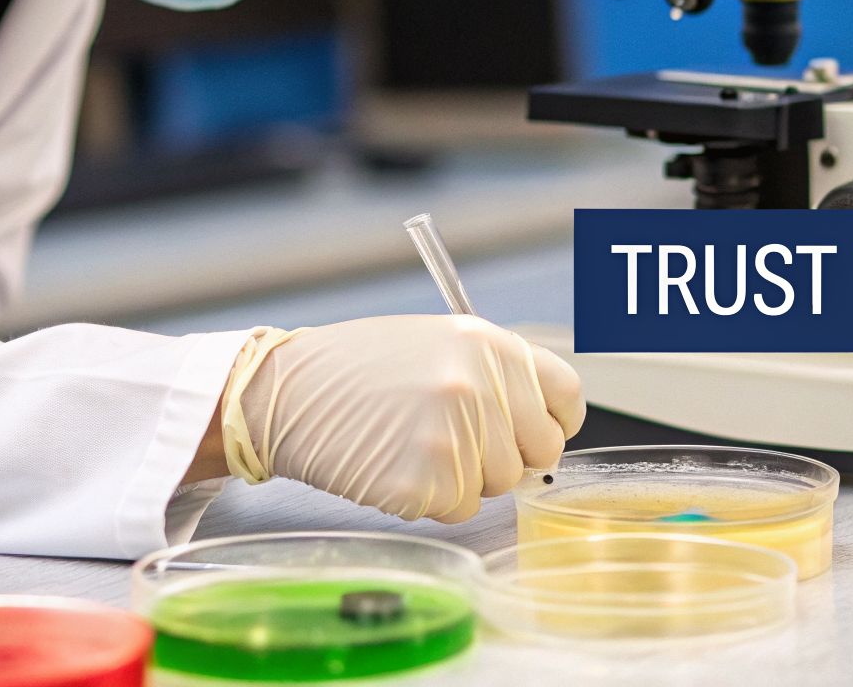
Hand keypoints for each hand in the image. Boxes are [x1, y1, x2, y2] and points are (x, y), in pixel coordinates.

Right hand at [220, 315, 584, 522]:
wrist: (287, 390)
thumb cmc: (358, 368)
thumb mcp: (438, 342)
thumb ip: (495, 374)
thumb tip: (541, 423)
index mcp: (489, 343)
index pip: (565, 396)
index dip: (551, 421)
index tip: (531, 431)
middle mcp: (478, 386)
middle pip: (538, 450)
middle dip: (506, 455)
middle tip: (457, 442)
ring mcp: (453, 436)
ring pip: (498, 485)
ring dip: (464, 478)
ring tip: (413, 445)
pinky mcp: (425, 482)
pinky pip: (458, 509)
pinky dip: (431, 498)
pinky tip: (395, 465)